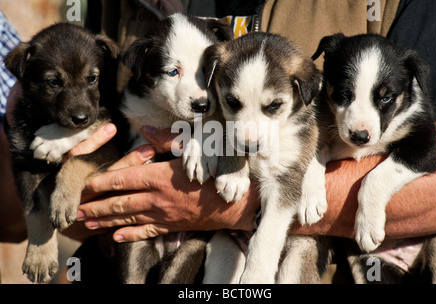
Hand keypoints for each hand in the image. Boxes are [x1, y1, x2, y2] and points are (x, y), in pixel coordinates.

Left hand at [77, 127, 258, 242]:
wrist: (235, 202)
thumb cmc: (215, 172)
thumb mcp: (193, 149)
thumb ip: (167, 140)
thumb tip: (146, 132)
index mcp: (159, 177)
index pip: (121, 180)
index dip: (101, 183)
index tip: (85, 185)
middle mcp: (156, 198)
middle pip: (119, 203)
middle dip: (95, 206)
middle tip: (76, 209)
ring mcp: (163, 215)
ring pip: (127, 219)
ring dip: (106, 221)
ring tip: (88, 223)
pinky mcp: (171, 226)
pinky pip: (146, 233)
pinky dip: (130, 235)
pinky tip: (116, 237)